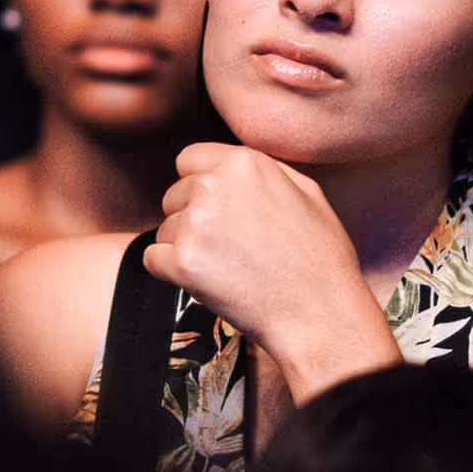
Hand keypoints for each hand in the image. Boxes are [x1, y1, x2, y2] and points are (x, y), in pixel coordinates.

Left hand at [143, 143, 398, 400]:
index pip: (189, 159)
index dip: (198, 183)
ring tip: (225, 267)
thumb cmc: (320, 256)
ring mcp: (195, 224)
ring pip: (164, 229)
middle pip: (173, 194)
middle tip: (225, 245)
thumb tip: (233, 166)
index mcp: (244, 163)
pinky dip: (170, 272)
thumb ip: (264, 169)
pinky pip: (152, 259)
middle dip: (190, 216)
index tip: (213, 207)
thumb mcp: (307, 192)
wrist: (318, 312)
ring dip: (183, 246)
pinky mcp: (182, 262)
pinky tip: (203, 281)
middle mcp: (213, 186)